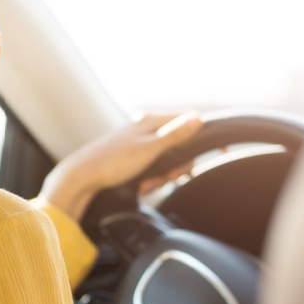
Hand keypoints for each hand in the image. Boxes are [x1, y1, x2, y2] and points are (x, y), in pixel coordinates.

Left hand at [36, 112, 202, 220]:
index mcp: (150, 119)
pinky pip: (153, 165)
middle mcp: (145, 125)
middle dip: (177, 164)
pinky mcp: (133, 154)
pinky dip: (152, 177)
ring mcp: (139, 140)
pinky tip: (142, 185)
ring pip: (167, 157)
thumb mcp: (148, 149)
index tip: (222, 150)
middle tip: (169, 177)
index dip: (203, 136)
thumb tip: (198, 118)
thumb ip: (174, 134)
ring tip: (149, 184)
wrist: (81, 177)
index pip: (188, 120)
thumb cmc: (112, 162)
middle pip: (179, 142)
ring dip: (163, 175)